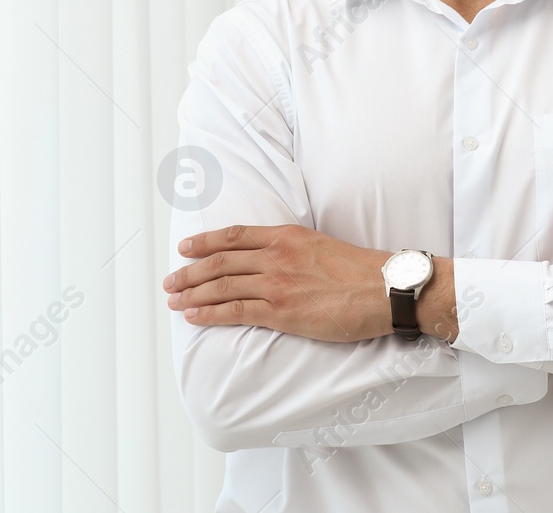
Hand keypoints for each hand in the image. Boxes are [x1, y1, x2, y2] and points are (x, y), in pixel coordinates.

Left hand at [164, 224, 397, 342]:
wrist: (382, 289)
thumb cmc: (359, 271)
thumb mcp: (321, 245)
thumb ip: (293, 249)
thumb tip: (273, 258)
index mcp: (286, 236)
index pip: (234, 235)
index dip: (205, 242)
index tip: (186, 248)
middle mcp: (276, 256)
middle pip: (220, 261)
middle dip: (189, 271)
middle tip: (170, 281)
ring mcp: (277, 284)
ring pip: (222, 286)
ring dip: (192, 293)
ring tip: (174, 301)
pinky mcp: (281, 312)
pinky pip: (235, 311)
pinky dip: (209, 313)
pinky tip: (194, 316)